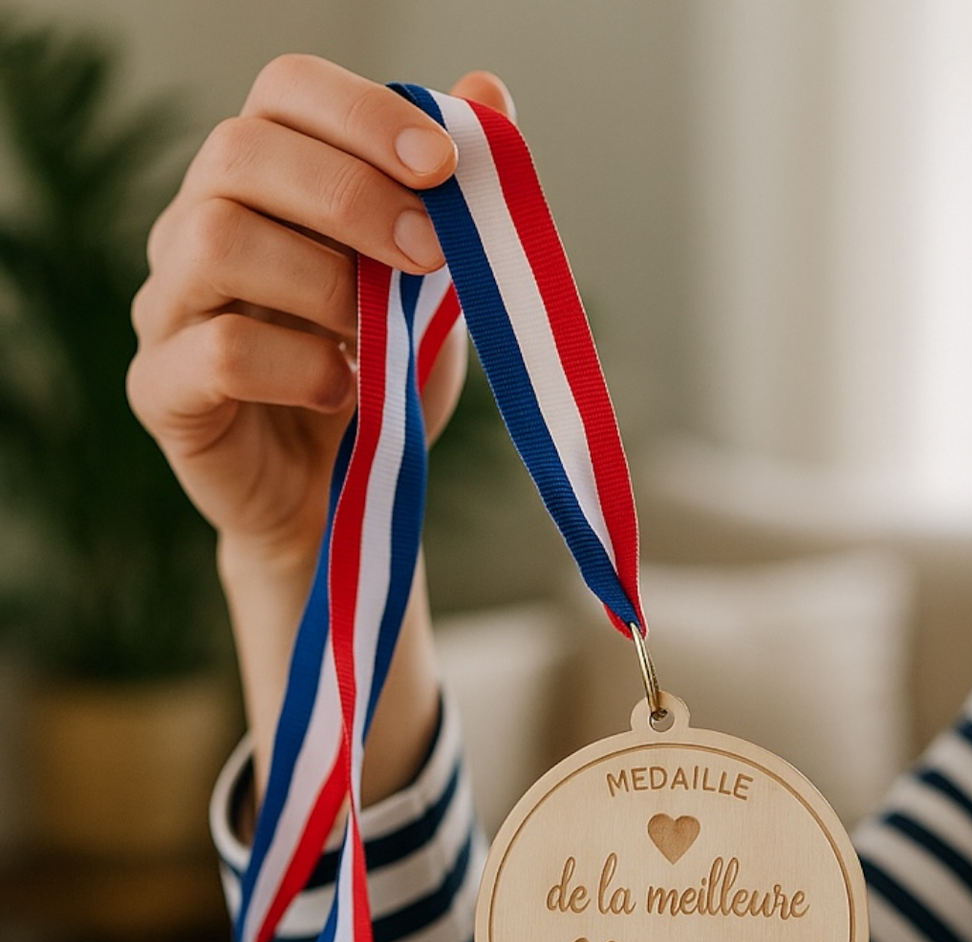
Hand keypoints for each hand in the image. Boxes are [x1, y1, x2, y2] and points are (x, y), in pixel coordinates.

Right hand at [129, 55, 507, 565]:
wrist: (342, 501)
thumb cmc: (380, 383)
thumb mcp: (433, 293)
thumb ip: (453, 202)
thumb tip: (491, 91)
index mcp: (265, 183)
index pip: (284, 91)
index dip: (362, 112)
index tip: (443, 164)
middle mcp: (198, 224)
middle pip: (240, 152)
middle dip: (351, 195)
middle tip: (431, 255)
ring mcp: (169, 305)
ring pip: (215, 241)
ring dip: (322, 281)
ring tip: (376, 337)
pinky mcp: (162, 388)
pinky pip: (218, 350)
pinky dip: (299, 367)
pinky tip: (342, 391)